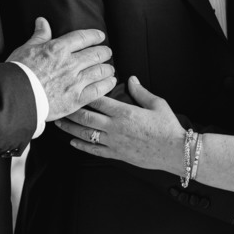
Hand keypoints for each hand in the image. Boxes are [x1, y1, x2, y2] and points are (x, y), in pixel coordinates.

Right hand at [7, 17, 114, 120]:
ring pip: (101, 70)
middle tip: (107, 53)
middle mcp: (70, 63)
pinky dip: (107, 84)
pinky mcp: (76, 99)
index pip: (84, 37)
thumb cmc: (18, 72)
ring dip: (107, 68)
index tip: (100, 36)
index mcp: (58, 48)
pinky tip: (111, 81)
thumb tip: (42, 21)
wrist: (14, 97)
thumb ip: (39, 35)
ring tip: (109, 69)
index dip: (95, 36)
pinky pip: (99, 89)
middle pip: (96, 53)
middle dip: (104, 52)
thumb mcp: (26, 49)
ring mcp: (75, 81)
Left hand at [57, 76, 182, 173]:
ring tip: (59, 123)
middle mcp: (115, 127)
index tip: (74, 88)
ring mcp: (114, 142)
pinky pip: (94, 150)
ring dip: (70, 128)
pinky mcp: (116, 154)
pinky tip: (73, 142)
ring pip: (86, 135)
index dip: (84, 93)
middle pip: (86, 117)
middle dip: (71, 111)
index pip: (98, 100)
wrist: (174, 151)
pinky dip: (82, 146)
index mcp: (125, 112)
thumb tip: (131, 79)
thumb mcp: (157, 104)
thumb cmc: (168, 127)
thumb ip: (141, 91)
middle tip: (59, 105)